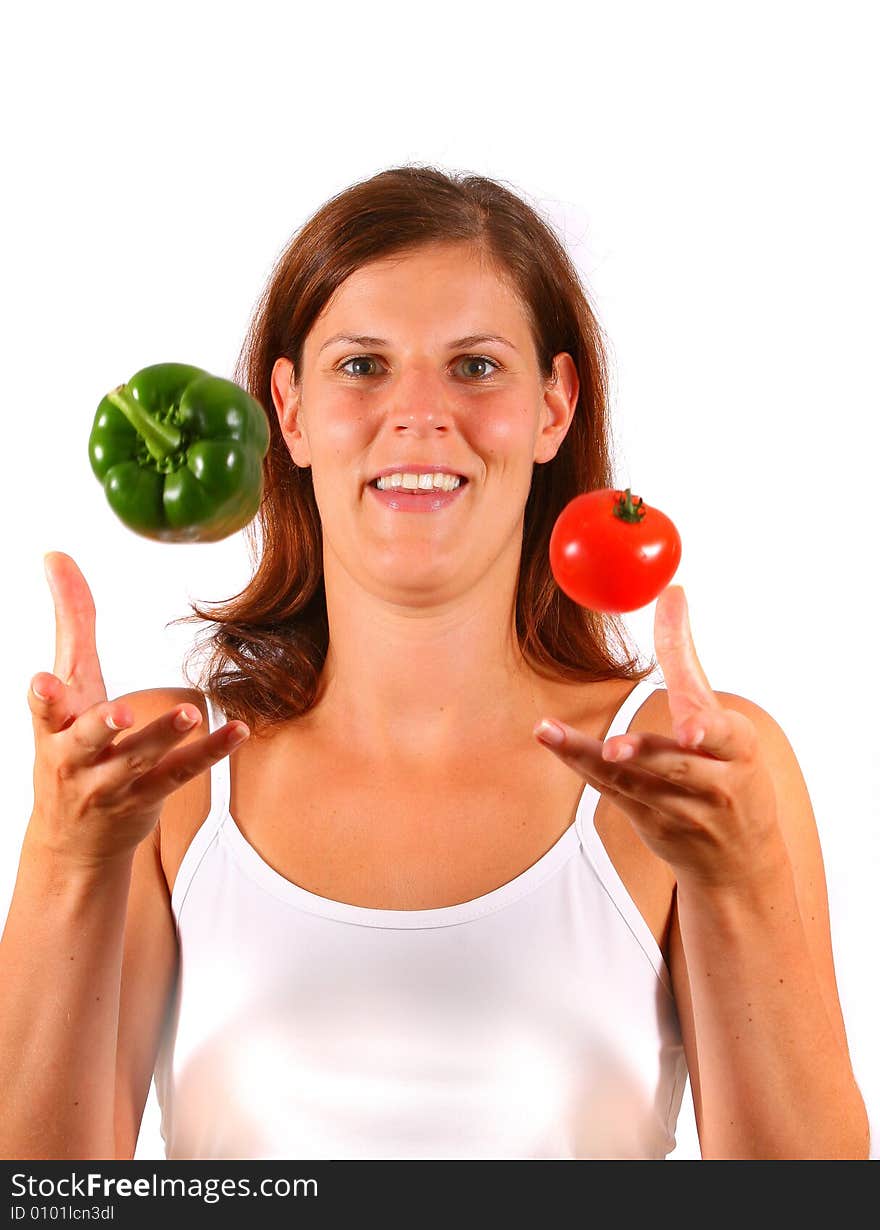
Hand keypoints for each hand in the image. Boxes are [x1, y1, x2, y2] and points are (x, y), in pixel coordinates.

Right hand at [27, 552, 249, 867]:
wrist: (72, 839)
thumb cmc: (69, 743)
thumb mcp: (65, 688)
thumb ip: (69, 622)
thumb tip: (56, 555)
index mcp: (53, 726)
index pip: (43, 708)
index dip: (43, 696)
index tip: (42, 681)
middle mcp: (76, 757)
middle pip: (85, 739)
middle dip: (98, 726)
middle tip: (118, 713)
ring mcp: (112, 781)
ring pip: (138, 758)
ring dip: (163, 736)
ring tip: (189, 715)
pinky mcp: (146, 796)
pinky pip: (181, 773)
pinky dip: (210, 752)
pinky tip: (238, 731)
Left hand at [532, 585, 783, 888]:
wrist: (739, 857)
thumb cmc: (727, 766)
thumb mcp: (720, 715)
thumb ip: (687, 657)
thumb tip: (672, 591)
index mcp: (737, 748)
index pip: (722, 732)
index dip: (708, 729)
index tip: (690, 728)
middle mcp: (713, 783)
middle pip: (674, 766)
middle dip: (646, 756)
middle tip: (614, 747)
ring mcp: (681, 810)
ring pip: (631, 782)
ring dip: (589, 759)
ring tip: (552, 734)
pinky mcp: (651, 825)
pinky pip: (612, 792)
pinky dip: (583, 767)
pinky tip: (554, 741)